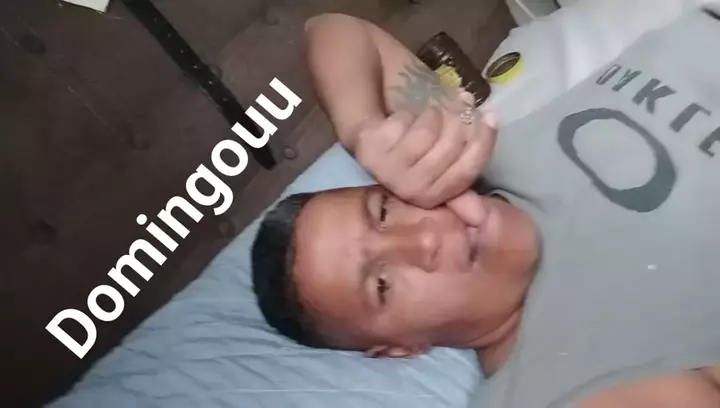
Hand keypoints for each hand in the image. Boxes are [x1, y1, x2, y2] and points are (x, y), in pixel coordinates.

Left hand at [353, 92, 497, 208]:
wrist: (374, 141)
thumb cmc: (414, 154)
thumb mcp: (442, 167)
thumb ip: (464, 180)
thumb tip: (480, 217)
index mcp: (431, 198)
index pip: (467, 171)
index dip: (483, 141)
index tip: (491, 116)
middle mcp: (409, 190)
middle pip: (450, 147)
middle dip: (458, 121)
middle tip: (457, 109)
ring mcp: (387, 170)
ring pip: (427, 131)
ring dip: (433, 115)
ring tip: (430, 116)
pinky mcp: (372, 148)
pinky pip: (405, 122)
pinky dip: (410, 114)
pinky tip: (406, 119)